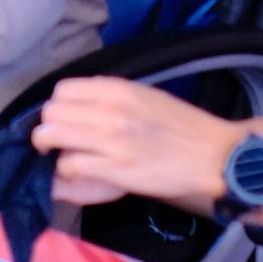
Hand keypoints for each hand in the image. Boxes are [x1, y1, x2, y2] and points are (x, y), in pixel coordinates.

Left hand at [29, 77, 242, 210]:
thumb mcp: (146, 96)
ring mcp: (110, 142)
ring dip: (50, 148)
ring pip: (52, 138)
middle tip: (56, 139)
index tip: (64, 117)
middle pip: (51, 113)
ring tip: (60, 154)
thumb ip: (111, 97)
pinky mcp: (114, 170)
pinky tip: (77, 171)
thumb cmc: (184, 126)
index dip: (58, 105)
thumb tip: (81, 103)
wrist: (214, 156)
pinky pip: (70, 166)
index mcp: (117, 89)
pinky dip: (66, 170)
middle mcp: (109, 111)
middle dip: (48, 127)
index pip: (63, 90)